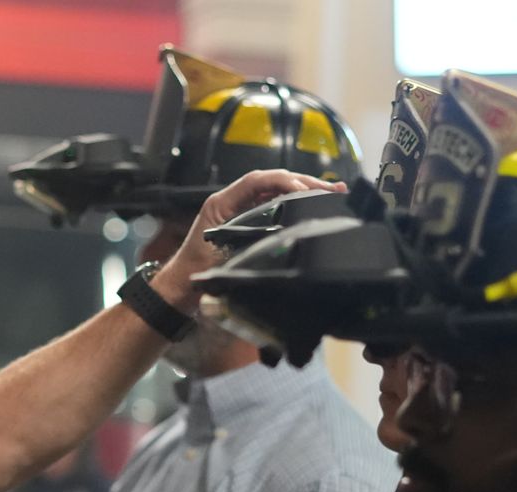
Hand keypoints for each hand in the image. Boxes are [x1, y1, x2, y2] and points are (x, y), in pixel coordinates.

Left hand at [155, 169, 347, 307]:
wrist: (183, 284)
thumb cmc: (196, 272)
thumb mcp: (222, 257)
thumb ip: (246, 242)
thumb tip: (278, 233)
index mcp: (222, 203)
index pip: (256, 181)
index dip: (283, 181)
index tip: (305, 190)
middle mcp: (231, 201)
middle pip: (272, 181)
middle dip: (303, 182)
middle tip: (332, 188)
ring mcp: (240, 208)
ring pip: (276, 190)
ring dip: (304, 190)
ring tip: (333, 192)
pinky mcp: (247, 218)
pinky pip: (274, 203)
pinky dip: (296, 202)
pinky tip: (315, 203)